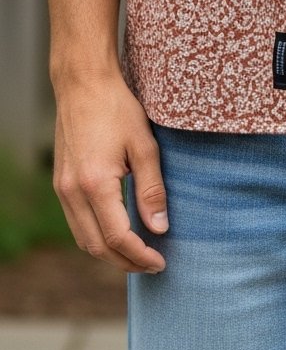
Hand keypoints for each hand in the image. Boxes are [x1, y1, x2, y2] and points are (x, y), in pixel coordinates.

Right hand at [51, 72, 167, 273]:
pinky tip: (117, 233)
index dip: (140, 255)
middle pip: (96, 247)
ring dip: (109, 253)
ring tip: (138, 255)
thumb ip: (152, 190)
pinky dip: (96, 237)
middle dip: (125, 262)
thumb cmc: (117, 109)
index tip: (161, 262)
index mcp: (95, 184)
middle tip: (152, 265)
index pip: (117, 237)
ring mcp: (62, 189)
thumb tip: (160, 228)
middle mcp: (72, 191)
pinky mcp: (60, 183)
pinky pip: (76, 223)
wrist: (83, 84)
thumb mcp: (144, 146)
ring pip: (83, 239)